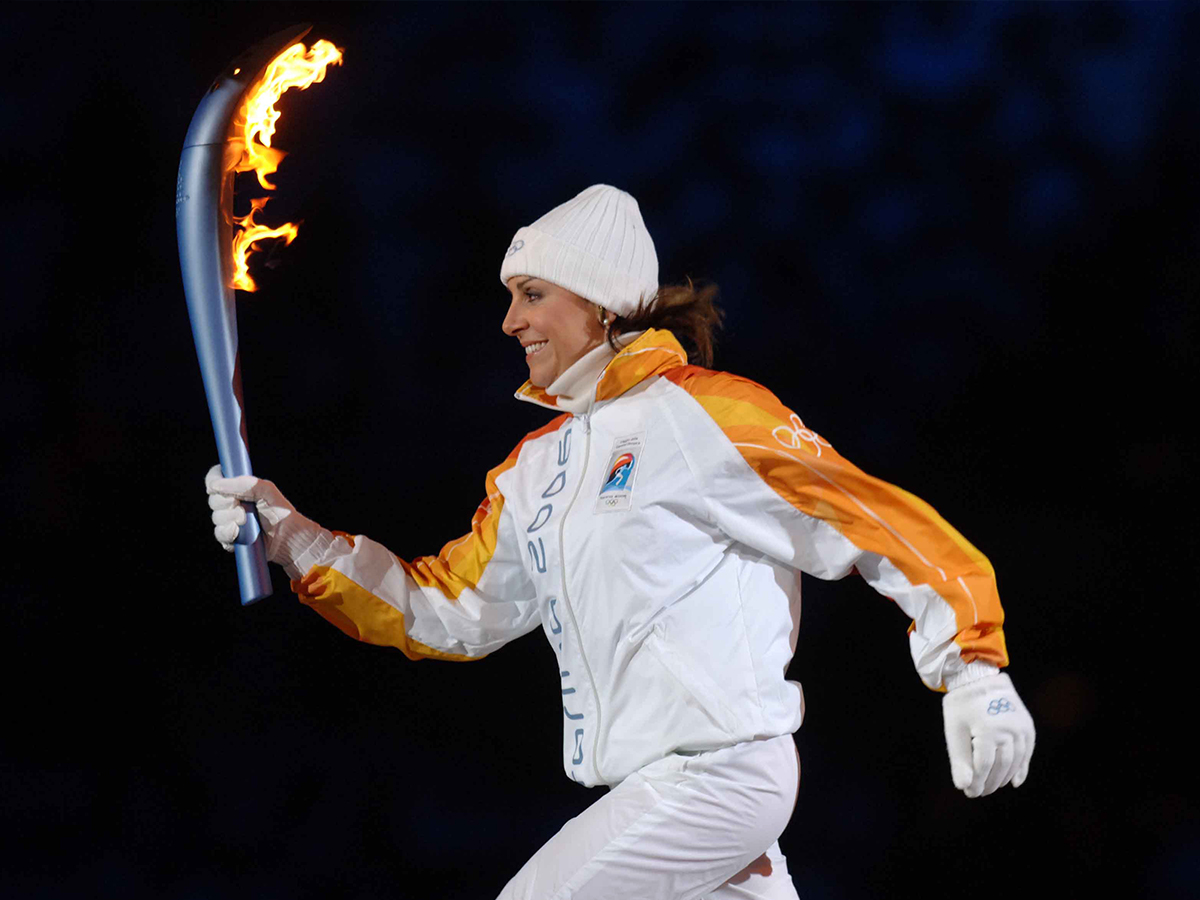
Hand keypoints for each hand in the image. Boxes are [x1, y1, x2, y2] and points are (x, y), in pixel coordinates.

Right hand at [205, 464, 331, 577]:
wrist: (288, 537)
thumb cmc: (280, 511)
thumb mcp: (266, 490)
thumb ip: (244, 483)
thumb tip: (216, 485)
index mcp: (240, 489)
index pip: (216, 480)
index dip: (213, 482)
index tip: (217, 486)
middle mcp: (233, 504)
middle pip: (213, 500)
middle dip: (225, 503)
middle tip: (242, 508)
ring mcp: (231, 521)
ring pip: (216, 518)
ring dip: (229, 519)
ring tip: (246, 521)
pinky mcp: (232, 538)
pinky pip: (220, 535)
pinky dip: (227, 533)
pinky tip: (238, 533)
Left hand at [942, 672, 1034, 797]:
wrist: (978, 678)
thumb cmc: (962, 706)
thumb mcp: (954, 731)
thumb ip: (959, 760)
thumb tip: (964, 787)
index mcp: (988, 730)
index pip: (984, 766)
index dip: (977, 782)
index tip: (969, 792)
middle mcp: (1008, 730)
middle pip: (1001, 766)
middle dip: (990, 782)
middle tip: (979, 792)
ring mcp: (1021, 727)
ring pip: (1015, 761)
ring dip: (1004, 777)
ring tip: (992, 787)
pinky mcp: (1027, 726)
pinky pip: (1026, 752)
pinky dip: (1021, 768)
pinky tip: (1015, 782)